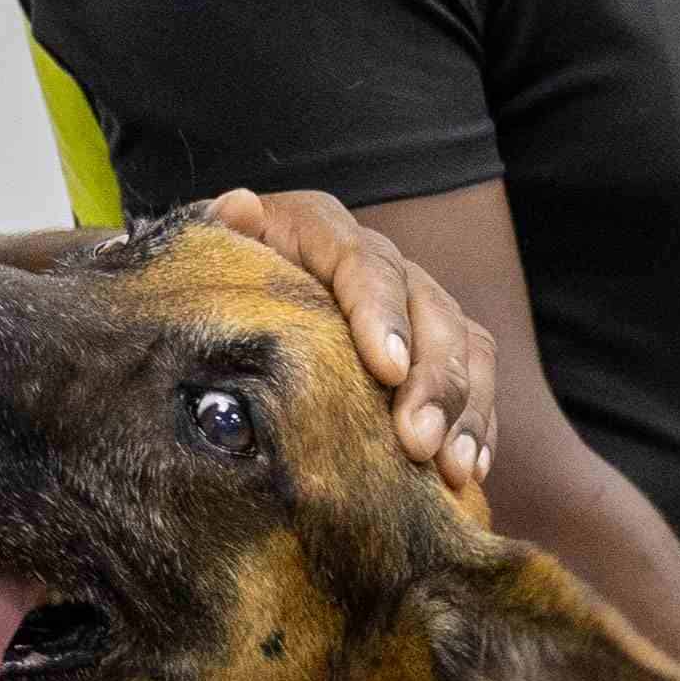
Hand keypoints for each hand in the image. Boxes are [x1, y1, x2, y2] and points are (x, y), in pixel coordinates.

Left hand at [198, 187, 497, 497]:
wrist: (217, 311)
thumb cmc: (207, 289)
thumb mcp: (201, 259)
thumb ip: (213, 237)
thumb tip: (239, 208)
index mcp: (317, 229)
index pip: (362, 262)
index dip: (381, 313)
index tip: (388, 370)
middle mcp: (376, 262)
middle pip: (428, 308)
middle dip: (433, 379)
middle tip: (418, 442)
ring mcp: (411, 305)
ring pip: (465, 344)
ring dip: (464, 409)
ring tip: (452, 470)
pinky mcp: (433, 351)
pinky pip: (476, 381)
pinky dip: (477, 426)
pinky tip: (469, 473)